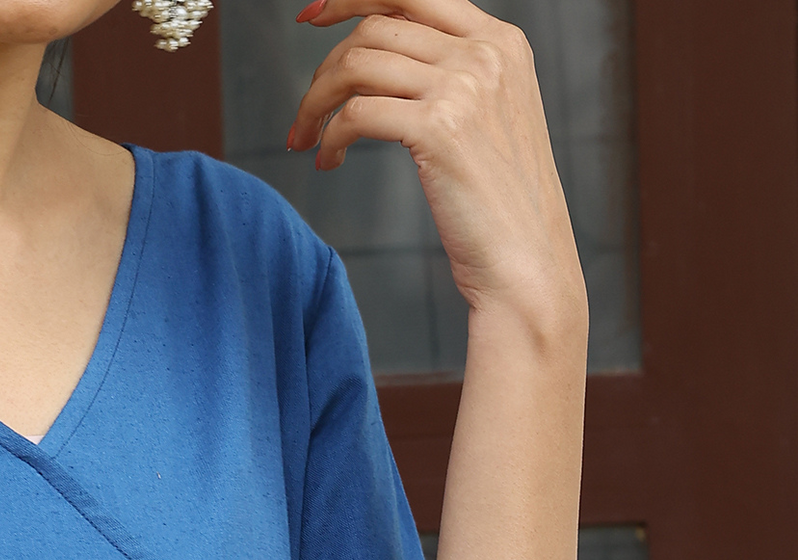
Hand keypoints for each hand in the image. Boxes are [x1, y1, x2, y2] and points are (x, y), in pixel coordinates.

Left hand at [288, 0, 585, 336]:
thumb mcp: (490, 118)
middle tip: (306, 108)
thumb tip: (387, 61)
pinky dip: (329, 136)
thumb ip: (453, 77)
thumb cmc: (501, 206)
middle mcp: (484, 53)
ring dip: (316, 101)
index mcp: (500, 41)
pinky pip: (356, 113)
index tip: (313, 16)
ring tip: (306, 138)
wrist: (528, 261)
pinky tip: (327, 160)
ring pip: (357, 63)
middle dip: (325, 63)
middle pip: (376, 25)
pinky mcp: (438, 129)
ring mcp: (463, 87)